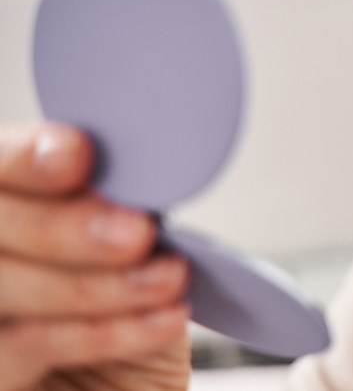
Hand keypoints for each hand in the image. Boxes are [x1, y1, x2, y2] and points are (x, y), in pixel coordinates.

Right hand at [0, 123, 190, 390]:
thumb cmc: (132, 313)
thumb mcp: (139, 249)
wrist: (132, 387)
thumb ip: (120, 207)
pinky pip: (26, 344)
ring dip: (95, 284)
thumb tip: (138, 178)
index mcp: (13, 202)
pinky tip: (161, 319)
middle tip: (135, 234)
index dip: (23, 158)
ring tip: (166, 280)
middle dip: (64, 227)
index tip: (76, 155)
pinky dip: (104, 332)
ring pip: (3, 285)